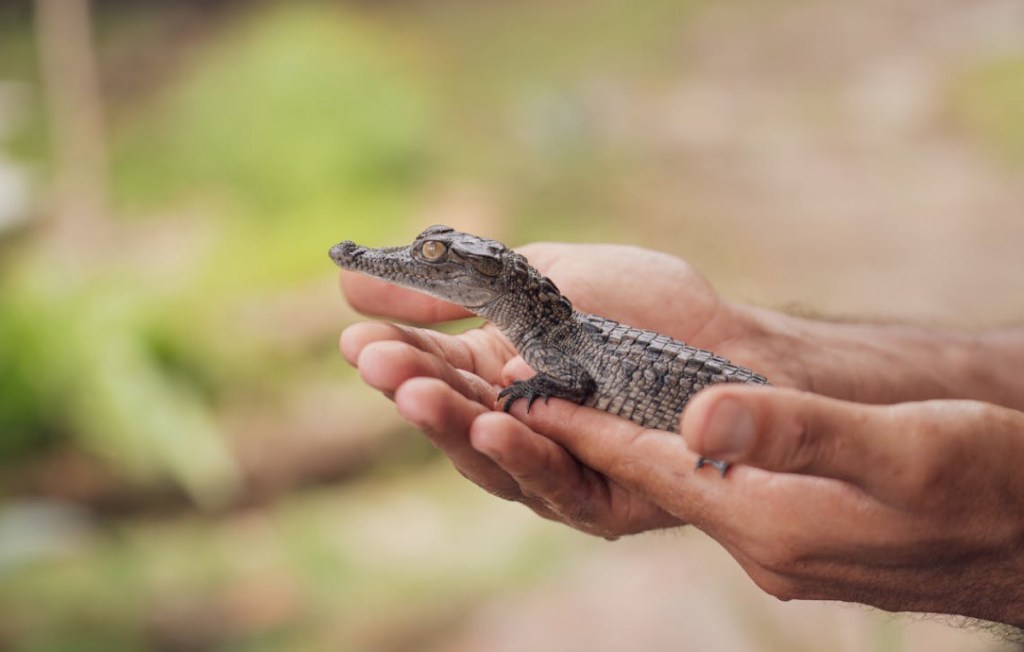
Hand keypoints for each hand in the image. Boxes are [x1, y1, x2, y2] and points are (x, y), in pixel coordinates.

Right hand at [340, 242, 799, 535]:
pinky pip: (554, 484)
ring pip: (489, 459)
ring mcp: (555, 466)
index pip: (432, 370)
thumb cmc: (643, 307)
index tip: (355, 337)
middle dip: (412, 389)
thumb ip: (455, 288)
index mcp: (496, 374)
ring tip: (415, 392)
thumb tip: (350, 284)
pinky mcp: (599, 498)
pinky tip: (498, 422)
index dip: (394, 356)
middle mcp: (517, 427)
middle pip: (451, 419)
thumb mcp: (537, 280)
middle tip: (377, 362)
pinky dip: (525, 454)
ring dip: (451, 426)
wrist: (735, 343)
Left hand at [512, 385, 1023, 625]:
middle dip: (585, 436)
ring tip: (576, 407)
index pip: (650, 463)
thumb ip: (797, 432)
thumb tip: (698, 414)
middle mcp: (763, 545)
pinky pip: (721, 496)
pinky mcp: (804, 542)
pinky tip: (677, 439)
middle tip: (520, 391)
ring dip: (629, 447)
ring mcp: (782, 550)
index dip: (581, 425)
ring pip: (682, 487)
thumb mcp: (902, 446)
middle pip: (650, 479)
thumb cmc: (988, 484)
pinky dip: (684, 462)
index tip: (518, 390)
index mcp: (772, 518)